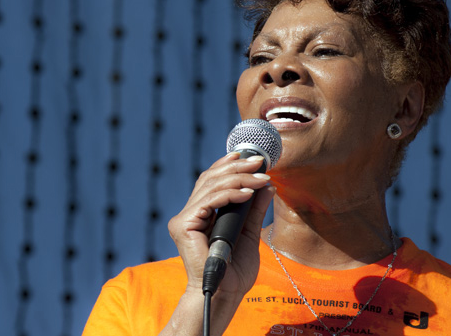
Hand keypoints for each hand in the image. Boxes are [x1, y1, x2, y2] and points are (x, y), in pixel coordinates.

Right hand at [167, 152, 274, 301]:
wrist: (225, 294)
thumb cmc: (235, 270)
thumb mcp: (249, 233)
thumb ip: (254, 210)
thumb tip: (266, 186)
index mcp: (200, 214)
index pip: (211, 181)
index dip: (227, 164)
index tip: (249, 155)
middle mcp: (189, 214)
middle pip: (210, 179)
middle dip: (237, 167)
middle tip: (260, 161)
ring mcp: (184, 219)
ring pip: (211, 186)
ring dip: (239, 178)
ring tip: (261, 177)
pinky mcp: (183, 226)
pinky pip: (208, 201)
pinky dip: (230, 194)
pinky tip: (248, 192)